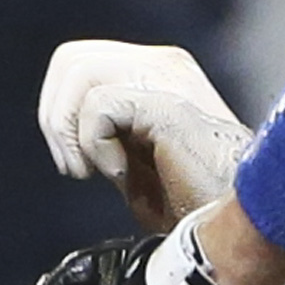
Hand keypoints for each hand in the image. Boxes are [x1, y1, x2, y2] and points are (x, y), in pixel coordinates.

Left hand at [40, 40, 251, 228]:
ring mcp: (167, 78)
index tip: (76, 163)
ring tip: (93, 171)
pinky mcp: (167, 102)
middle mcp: (163, 65)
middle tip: (76, 167)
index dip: (58, 110)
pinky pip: (98, 105)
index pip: (78, 61)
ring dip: (69, 131)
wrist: (230, 226)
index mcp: (158, 72)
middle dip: (55, 116)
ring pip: (78, 71)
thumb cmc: (195, 202)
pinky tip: (121, 173)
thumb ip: (105, 131)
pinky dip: (95, 145)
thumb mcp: (134, 158)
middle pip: (71, 58)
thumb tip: (61, 125)